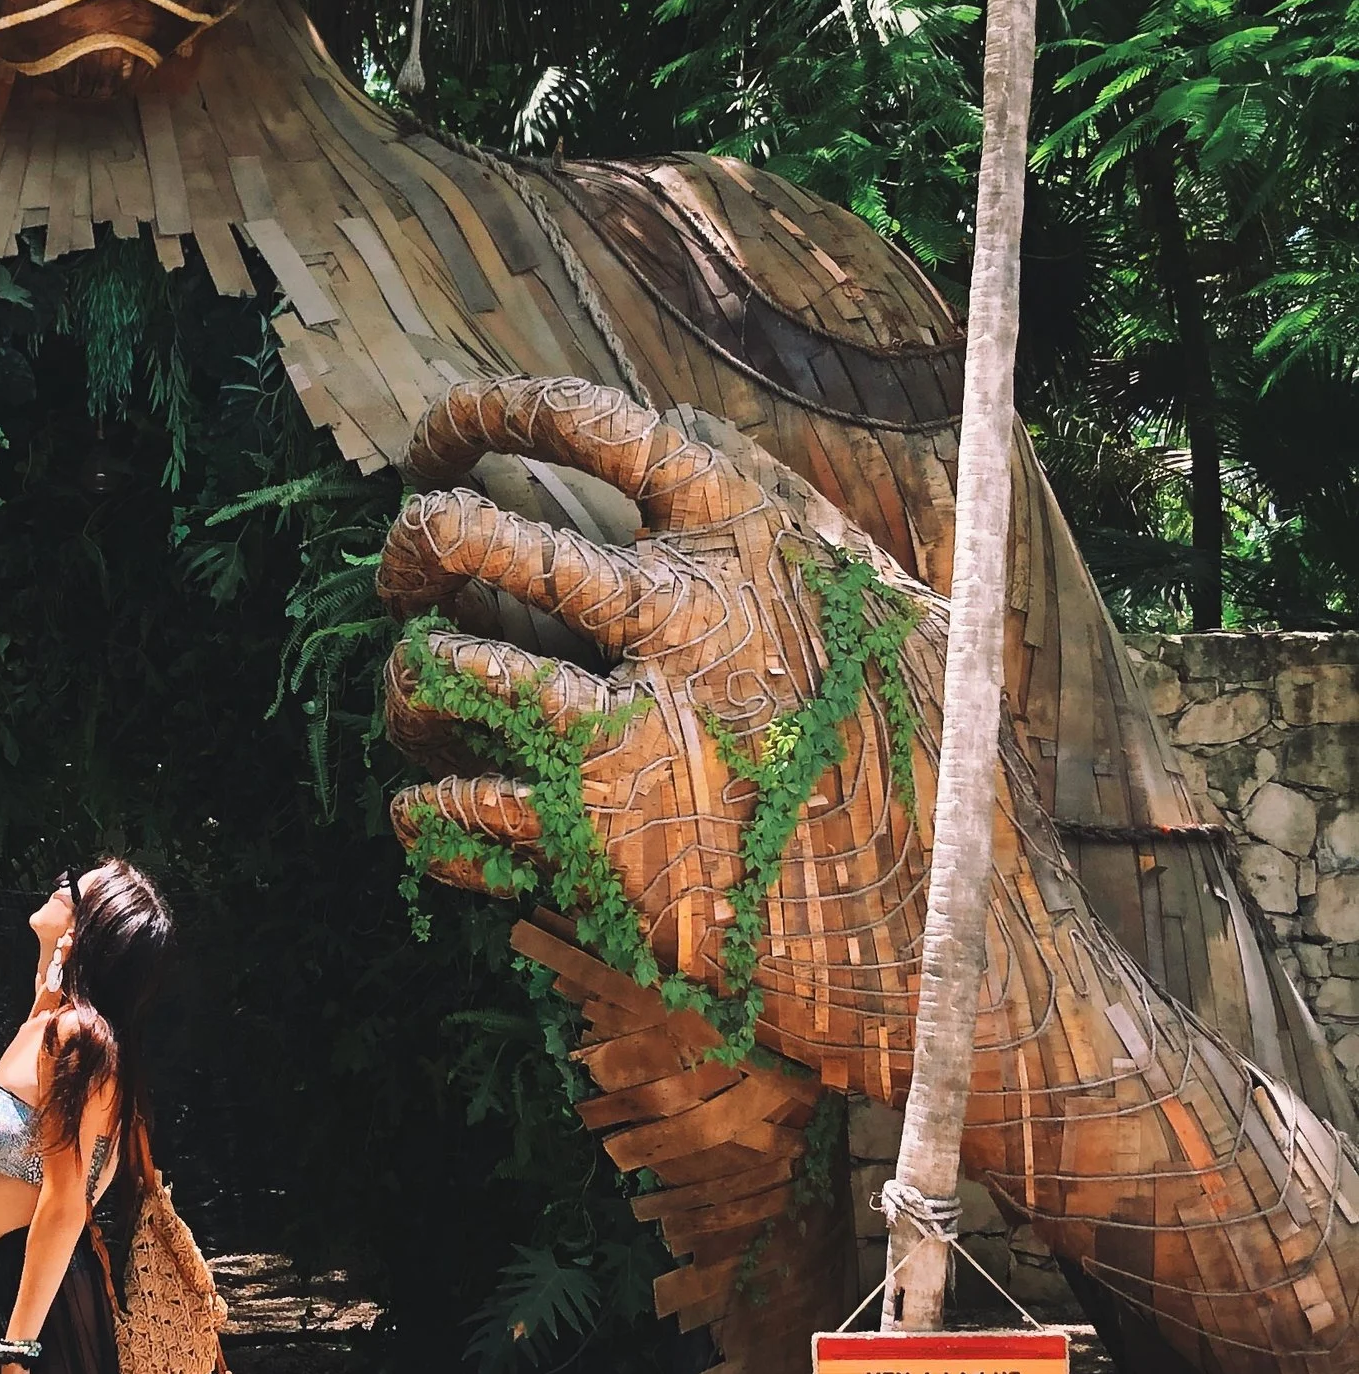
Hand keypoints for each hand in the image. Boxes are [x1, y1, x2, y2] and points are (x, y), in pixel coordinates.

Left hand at [376, 375, 1358, 1373]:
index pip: (581, 419)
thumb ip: (801, 544)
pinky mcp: (593, 847)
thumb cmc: (951, 794)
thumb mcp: (911, 625)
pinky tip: (447, 820)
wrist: (971, 960)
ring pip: (432, 665)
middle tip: (403, 577)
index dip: (482, 412)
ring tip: (426, 705)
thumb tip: (695, 469)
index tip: (439, 444)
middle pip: (463, 531)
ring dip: (410, 685)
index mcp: (760, 534)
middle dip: (407, 545)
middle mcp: (683, 611)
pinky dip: (425, 812)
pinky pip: (442, 805)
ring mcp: (628, 728)